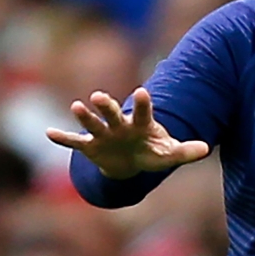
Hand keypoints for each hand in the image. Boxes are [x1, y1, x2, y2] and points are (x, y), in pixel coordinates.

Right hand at [46, 87, 209, 179]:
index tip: (140, 92)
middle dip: (106, 105)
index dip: (142, 103)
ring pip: (92, 123)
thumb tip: (205, 149)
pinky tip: (49, 132)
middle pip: (113, 112)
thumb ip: (185, 151)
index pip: (143, 112)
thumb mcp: (169, 154)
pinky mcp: (89, 145)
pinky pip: (74, 142)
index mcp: (141, 124)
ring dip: (84, 116)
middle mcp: (120, 124)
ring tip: (76, 105)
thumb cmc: (151, 153)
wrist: (130, 163)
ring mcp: (103, 134)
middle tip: (99, 95)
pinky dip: (63, 138)